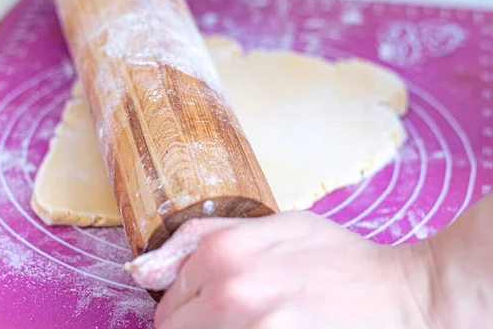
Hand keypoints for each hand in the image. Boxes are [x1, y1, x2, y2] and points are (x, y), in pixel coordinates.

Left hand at [152, 211, 435, 328]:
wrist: (404, 296)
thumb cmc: (338, 259)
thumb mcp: (273, 226)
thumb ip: (200, 238)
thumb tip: (140, 269)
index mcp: (222, 253)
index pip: (165, 303)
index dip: (188, 309)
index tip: (218, 309)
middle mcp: (228, 293)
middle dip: (197, 327)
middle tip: (241, 319)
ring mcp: (252, 328)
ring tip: (261, 320)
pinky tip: (274, 326)